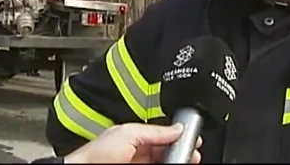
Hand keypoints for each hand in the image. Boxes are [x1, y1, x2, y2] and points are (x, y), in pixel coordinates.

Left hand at [64, 123, 201, 163]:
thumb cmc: (96, 154)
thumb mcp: (129, 133)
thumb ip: (154, 130)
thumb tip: (177, 128)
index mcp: (132, 137)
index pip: (160, 135)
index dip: (177, 135)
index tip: (191, 138)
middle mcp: (135, 153)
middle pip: (164, 150)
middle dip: (180, 150)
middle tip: (193, 152)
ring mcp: (136, 164)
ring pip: (163, 161)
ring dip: (178, 159)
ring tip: (189, 159)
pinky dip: (169, 164)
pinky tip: (176, 163)